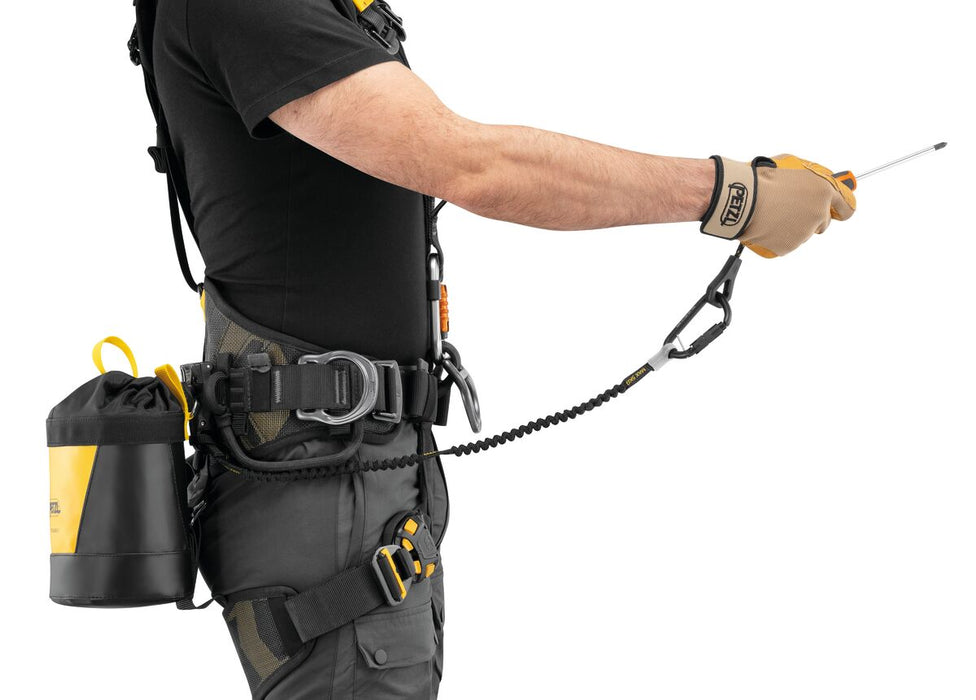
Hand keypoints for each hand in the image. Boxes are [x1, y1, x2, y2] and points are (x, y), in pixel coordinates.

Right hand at [700, 154, 856, 257]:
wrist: (741, 199)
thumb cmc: (762, 179)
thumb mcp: (793, 167)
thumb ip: (810, 179)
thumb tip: (813, 184)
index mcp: (824, 191)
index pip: (847, 207)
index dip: (840, 209)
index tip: (836, 210)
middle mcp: (819, 213)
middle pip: (823, 223)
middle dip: (811, 218)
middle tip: (790, 210)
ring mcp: (804, 232)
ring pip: (803, 233)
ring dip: (792, 227)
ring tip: (772, 215)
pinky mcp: (788, 246)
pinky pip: (787, 243)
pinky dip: (778, 238)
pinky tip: (766, 226)